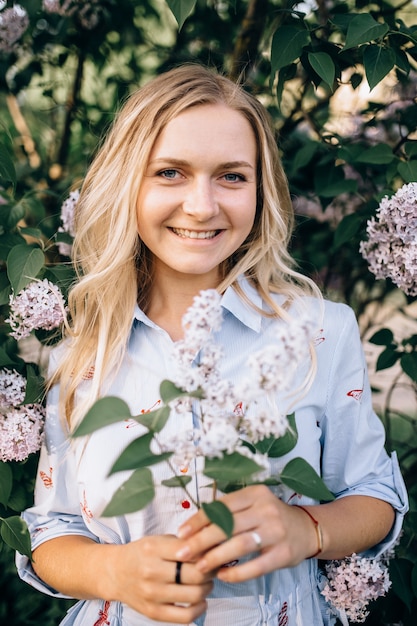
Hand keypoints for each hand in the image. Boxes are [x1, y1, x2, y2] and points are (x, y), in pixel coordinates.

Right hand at [105, 534, 213, 622]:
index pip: (191, 551)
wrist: (116, 573)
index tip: (211, 552)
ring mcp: (152, 594)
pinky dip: (199, 609)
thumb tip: (211, 548)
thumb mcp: (158, 540)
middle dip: (210, 571)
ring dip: (207, 588)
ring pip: (194, 594)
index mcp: (154, 548)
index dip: (207, 552)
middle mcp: (152, 571)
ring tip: (205, 582)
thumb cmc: (141, 554)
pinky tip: (200, 600)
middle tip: (212, 568)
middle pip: (196, 574)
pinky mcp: (153, 612)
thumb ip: (182, 543)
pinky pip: (185, 616)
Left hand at [175, 485, 318, 583]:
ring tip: (200, 566)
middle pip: (228, 525)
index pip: (222, 506)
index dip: (199, 520)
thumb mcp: (252, 505)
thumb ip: (228, 513)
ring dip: (216, 557)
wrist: (306, 529)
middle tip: (183, 552)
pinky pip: (256, 566)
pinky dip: (237, 572)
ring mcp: (276, 531)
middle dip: (201, 540)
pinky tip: (223, 575)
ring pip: (240, 544)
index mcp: (255, 493)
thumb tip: (193, 529)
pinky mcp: (283, 554)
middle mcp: (266, 509)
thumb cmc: (270, 517)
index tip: (181, 533)